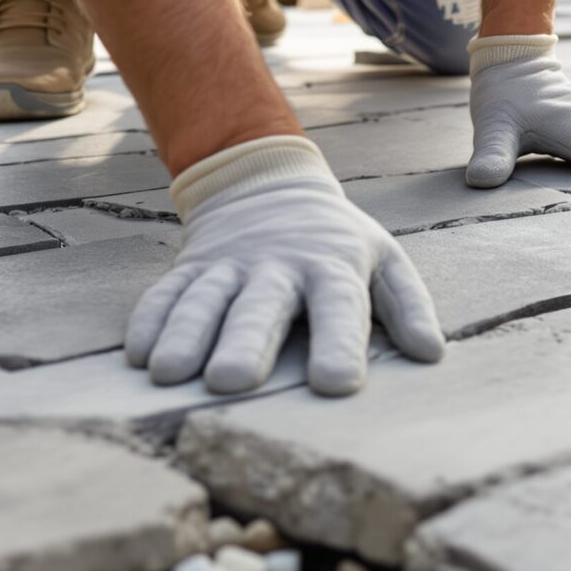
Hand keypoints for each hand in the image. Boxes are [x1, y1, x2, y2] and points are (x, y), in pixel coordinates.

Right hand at [126, 136, 444, 395]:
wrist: (272, 186)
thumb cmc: (339, 245)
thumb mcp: (384, 262)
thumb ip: (407, 306)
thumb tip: (432, 354)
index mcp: (332, 269)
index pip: (340, 308)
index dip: (340, 344)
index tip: (337, 385)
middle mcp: (277, 267)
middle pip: (261, 307)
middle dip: (247, 342)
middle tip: (234, 381)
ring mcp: (229, 266)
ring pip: (205, 300)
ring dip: (186, 335)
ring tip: (171, 374)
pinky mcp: (191, 268)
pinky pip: (166, 293)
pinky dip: (150, 321)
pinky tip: (138, 357)